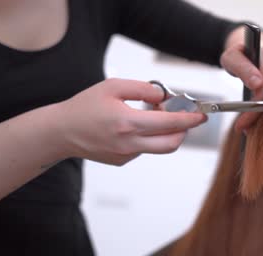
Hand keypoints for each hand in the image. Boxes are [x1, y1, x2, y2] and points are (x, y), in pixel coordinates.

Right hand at [57, 78, 206, 165]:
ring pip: (159, 147)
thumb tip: (163, 96)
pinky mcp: (122, 161)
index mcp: (127, 123)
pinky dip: (148, 138)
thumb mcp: (113, 87)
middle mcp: (129, 143)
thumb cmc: (84, 107)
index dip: (189, 119)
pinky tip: (134, 126)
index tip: (201, 115)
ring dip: (165, 133)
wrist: (61, 131)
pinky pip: (144, 149)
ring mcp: (126, 155)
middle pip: (171, 143)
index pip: (169, 123)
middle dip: (184, 131)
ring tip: (152, 115)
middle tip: (183, 116)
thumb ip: (142, 89)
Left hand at [220, 27, 262, 131]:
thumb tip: (257, 84)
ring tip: (250, 129)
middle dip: (261, 118)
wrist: (252, 50)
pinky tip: (258, 123)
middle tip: (245, 130)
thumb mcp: (232, 58)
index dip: (254, 108)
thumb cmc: (240, 54)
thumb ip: (242, 68)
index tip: (240, 124)